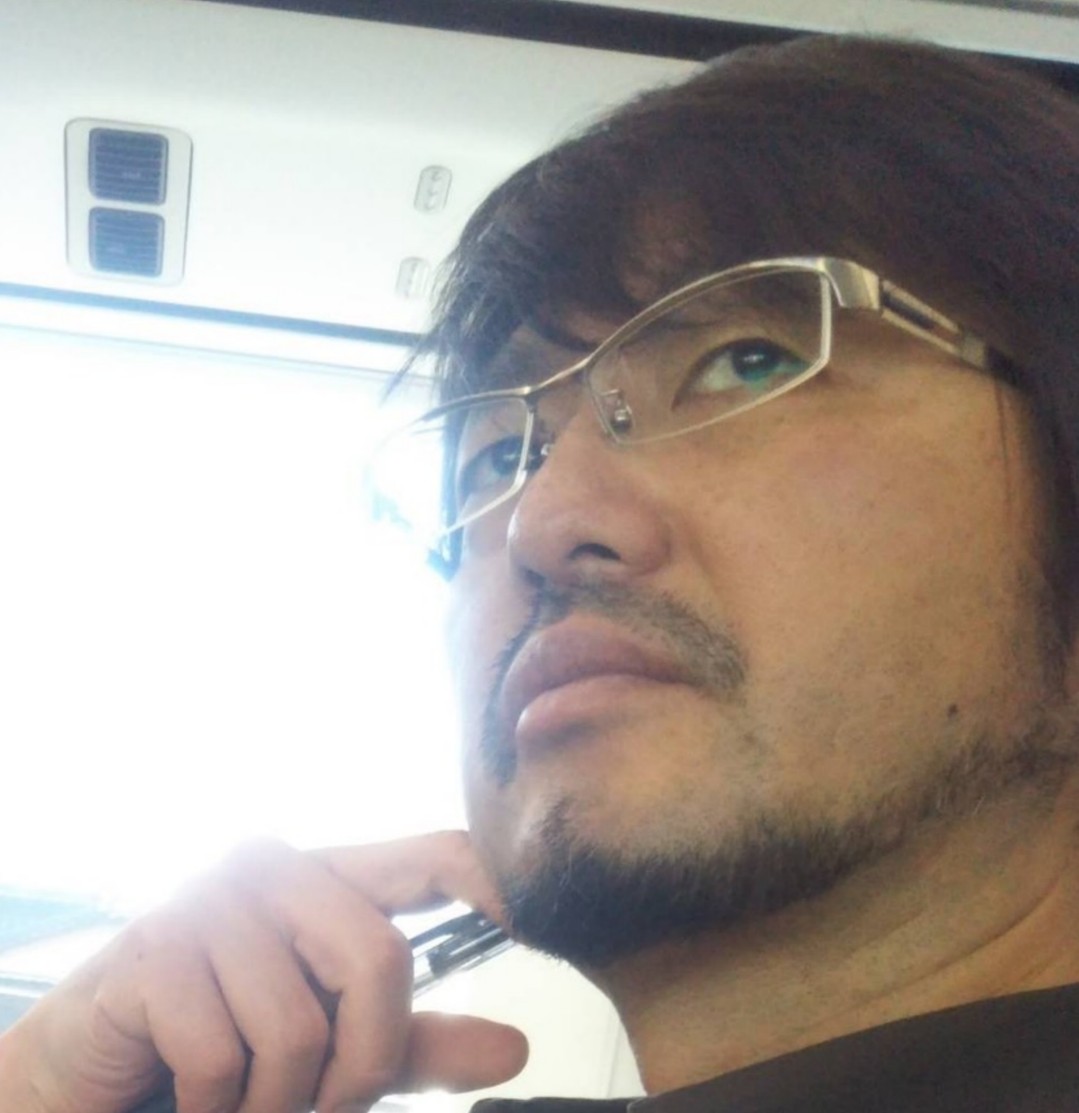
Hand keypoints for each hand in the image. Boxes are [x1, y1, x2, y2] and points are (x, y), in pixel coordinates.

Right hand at [0, 831, 527, 1112]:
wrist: (90, 1071)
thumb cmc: (222, 1043)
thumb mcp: (333, 1044)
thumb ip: (416, 1040)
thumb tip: (515, 1049)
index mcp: (329, 877)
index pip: (433, 854)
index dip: (491, 881)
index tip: (532, 924)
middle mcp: (276, 868)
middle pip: (381, 958)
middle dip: (363, 1062)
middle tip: (324, 1103)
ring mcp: (214, 900)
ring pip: (302, 1025)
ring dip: (279, 1101)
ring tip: (244, 1099)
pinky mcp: (156, 947)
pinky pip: (225, 1055)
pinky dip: (218, 1109)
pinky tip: (191, 1097)